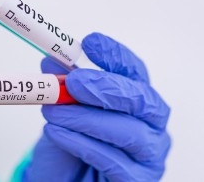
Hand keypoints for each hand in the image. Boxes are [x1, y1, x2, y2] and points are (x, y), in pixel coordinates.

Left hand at [24, 33, 170, 180]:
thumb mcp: (61, 113)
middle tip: (74, 82)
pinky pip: (114, 162)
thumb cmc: (70, 147)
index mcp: (137, 101)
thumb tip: (50, 61)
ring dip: (86, 118)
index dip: (116, 56)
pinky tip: (58, 133)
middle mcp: (152, 127)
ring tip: (53, 112)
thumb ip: (60, 88)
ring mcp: (149, 157)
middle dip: (107, 87)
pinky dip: (83, 144)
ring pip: (129, 132)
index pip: (135, 73)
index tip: (90, 42)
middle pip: (143, 100)